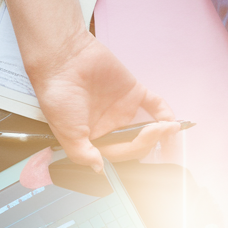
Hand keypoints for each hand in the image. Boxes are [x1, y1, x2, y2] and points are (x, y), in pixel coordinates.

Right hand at [25, 30, 178, 170]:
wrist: (63, 59)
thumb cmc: (57, 95)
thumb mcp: (66, 133)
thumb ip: (83, 154)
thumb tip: (99, 169)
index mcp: (96, 140)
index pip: (121, 153)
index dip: (135, 150)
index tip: (143, 142)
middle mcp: (111, 128)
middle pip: (137, 143)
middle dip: (150, 142)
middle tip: (158, 133)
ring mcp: (123, 110)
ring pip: (148, 127)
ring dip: (161, 132)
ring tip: (170, 130)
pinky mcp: (132, 92)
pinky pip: (153, 105)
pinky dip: (164, 112)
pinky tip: (170, 120)